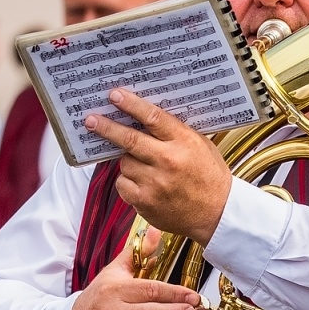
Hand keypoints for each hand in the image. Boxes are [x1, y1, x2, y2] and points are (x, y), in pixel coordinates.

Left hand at [84, 89, 232, 244]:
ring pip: (125, 163)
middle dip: (107, 128)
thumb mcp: (200, 146)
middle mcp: (167, 161)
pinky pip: (123, 184)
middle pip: (129, 140)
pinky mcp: (145, 202)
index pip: (152, 118)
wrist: (217, 214)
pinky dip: (128, 181)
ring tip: (144, 166)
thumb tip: (143, 115)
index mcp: (184, 142)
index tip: (114, 95)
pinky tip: (143, 184)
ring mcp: (154, 183)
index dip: (130, 105)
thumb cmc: (209, 177)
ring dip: (128, 160)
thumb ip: (175, 132)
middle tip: (91, 120)